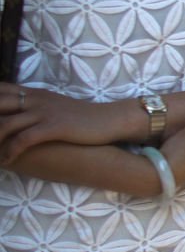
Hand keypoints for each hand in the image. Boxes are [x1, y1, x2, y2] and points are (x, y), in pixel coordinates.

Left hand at [0, 83, 131, 162]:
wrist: (107, 119)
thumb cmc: (81, 117)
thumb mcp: (53, 106)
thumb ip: (33, 107)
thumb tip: (17, 115)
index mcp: (33, 93)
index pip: (0, 91)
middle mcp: (34, 99)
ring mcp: (43, 112)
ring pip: (6, 123)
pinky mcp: (53, 127)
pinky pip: (24, 139)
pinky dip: (10, 151)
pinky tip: (6, 161)